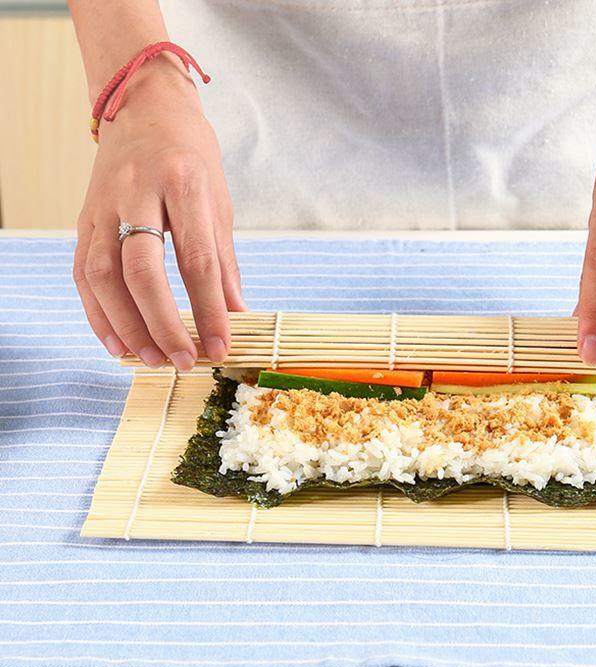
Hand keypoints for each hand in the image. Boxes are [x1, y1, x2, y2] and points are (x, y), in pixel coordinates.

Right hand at [73, 64, 244, 369]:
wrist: (142, 105)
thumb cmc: (190, 155)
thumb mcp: (219, 200)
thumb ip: (224, 261)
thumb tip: (237, 315)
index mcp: (184, 184)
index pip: (197, 259)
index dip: (209, 309)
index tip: (221, 346)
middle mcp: (138, 193)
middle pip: (142, 269)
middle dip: (163, 323)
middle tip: (182, 360)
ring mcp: (104, 205)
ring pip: (104, 273)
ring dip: (126, 324)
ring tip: (150, 359)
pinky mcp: (84, 218)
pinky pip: (84, 272)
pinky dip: (98, 312)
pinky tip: (117, 342)